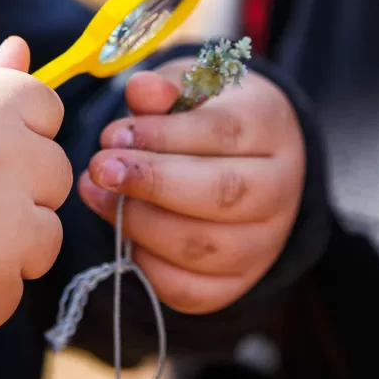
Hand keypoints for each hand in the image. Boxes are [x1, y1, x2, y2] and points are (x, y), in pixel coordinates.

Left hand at [78, 59, 305, 314]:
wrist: (250, 159)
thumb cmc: (209, 115)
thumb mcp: (192, 87)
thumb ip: (166, 88)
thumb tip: (141, 91)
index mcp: (272, 126)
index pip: (224, 133)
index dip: (162, 137)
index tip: (111, 135)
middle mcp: (281, 187)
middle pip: (223, 194)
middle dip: (152, 184)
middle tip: (99, 169)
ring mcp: (266, 240)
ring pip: (204, 246)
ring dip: (139, 223)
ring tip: (97, 195)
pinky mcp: (241, 280)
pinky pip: (192, 290)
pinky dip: (149, 266)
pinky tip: (124, 232)